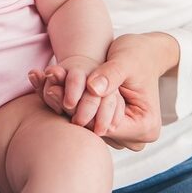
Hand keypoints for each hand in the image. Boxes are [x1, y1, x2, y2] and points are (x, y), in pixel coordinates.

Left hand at [33, 33, 178, 150]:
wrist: (145, 53)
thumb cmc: (138, 55)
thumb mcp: (125, 61)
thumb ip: (111, 75)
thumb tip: (93, 88)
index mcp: (145, 128)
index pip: (104, 127)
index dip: (79, 110)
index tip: (55, 91)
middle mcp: (135, 139)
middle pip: (94, 129)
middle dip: (70, 109)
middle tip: (46, 89)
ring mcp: (122, 135)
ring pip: (88, 125)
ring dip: (68, 108)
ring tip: (47, 87)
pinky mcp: (109, 124)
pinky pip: (88, 118)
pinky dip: (73, 105)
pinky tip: (54, 89)